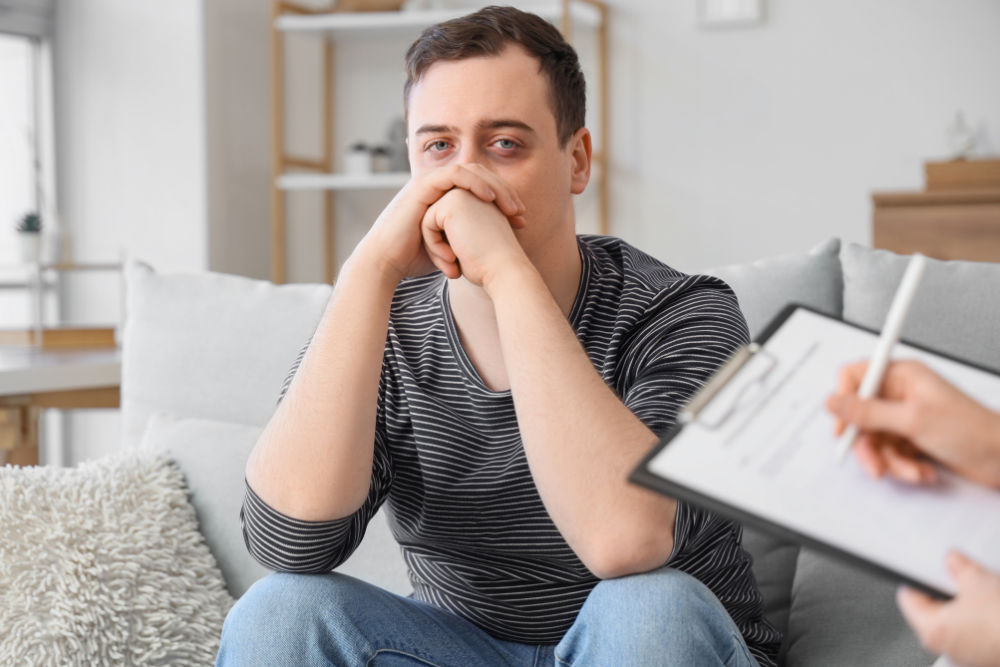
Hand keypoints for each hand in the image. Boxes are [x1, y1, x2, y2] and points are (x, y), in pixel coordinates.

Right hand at [358, 164, 524, 282]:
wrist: (386, 262)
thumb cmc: (414, 259)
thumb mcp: (449, 247)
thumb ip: (465, 239)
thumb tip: (490, 249)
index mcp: (445, 197)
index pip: (481, 187)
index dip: (503, 200)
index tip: (520, 220)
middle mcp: (438, 185)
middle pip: (480, 175)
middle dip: (504, 192)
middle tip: (521, 212)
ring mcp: (429, 182)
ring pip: (470, 170)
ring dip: (494, 186)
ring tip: (510, 206)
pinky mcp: (423, 185)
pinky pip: (455, 175)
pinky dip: (475, 183)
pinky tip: (490, 198)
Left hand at [421, 187, 529, 287]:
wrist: (505, 269)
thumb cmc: (490, 263)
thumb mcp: (471, 241)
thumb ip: (455, 231)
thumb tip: (436, 233)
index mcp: (479, 199)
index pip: (447, 222)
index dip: (450, 246)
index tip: (467, 263)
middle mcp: (471, 191)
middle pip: (436, 219)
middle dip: (440, 245)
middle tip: (456, 268)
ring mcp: (461, 193)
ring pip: (429, 221)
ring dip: (435, 247)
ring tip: (453, 264)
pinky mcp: (451, 203)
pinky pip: (426, 224)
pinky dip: (434, 246)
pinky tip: (452, 258)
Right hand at [826, 360, 999, 486]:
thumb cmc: (973, 431)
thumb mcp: (913, 420)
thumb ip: (867, 412)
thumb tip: (833, 402)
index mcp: (902, 376)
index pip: (854, 378)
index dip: (844, 401)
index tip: (843, 426)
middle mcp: (901, 394)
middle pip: (860, 416)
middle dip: (868, 445)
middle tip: (875, 463)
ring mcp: (906, 417)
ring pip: (874, 440)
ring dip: (889, 461)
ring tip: (909, 471)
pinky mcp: (912, 438)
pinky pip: (890, 453)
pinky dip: (903, 467)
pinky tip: (922, 471)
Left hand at [897, 552, 999, 666]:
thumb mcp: (978, 581)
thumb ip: (958, 567)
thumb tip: (953, 561)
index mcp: (932, 630)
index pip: (908, 598)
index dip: (915, 578)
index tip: (922, 567)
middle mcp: (947, 648)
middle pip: (933, 611)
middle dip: (945, 591)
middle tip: (956, 574)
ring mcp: (970, 657)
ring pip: (958, 623)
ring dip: (967, 605)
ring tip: (980, 589)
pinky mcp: (989, 658)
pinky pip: (978, 634)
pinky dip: (983, 619)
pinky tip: (994, 606)